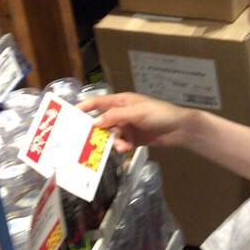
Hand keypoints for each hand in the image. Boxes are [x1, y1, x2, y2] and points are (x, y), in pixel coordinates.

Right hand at [77, 92, 192, 154]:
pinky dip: (122, 147)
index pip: (98, 102)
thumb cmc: (160, 114)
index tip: (69, 115)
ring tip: (122, 145)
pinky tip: (127, 149)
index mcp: (122, 101)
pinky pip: (120, 144)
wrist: (179, 129)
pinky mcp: (133, 139)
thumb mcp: (137, 112)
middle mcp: (122, 113)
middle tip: (90, 141)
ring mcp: (127, 127)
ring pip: (111, 135)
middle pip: (102, 122)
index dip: (84, 107)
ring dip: (114, 141)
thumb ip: (115, 117)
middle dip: (99, 132)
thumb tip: (94, 123)